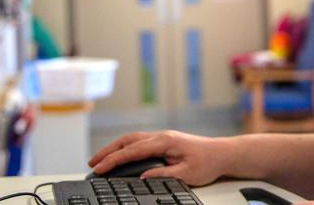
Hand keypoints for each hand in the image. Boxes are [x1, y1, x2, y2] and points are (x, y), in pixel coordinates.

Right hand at [88, 130, 230, 186]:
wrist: (222, 153)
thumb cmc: (208, 162)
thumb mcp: (187, 173)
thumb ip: (163, 175)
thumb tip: (142, 178)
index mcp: (165, 141)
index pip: (132, 150)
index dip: (113, 160)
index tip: (99, 168)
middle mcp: (161, 136)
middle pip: (127, 141)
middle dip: (107, 151)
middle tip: (91, 163)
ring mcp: (162, 137)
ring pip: (132, 139)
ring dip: (114, 148)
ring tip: (100, 159)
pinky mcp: (164, 141)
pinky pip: (139, 142)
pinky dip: (125, 148)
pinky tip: (119, 155)